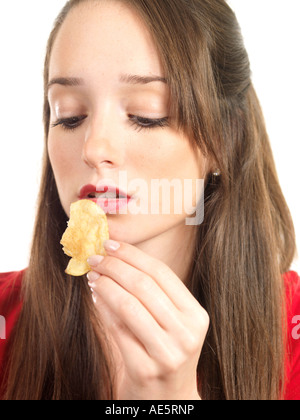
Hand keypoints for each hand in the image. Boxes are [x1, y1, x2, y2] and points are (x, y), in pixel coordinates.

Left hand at [87, 240, 208, 399]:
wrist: (168, 400)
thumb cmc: (165, 351)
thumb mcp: (171, 322)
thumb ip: (153, 294)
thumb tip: (117, 257)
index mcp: (196, 316)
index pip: (162, 273)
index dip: (132, 255)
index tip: (110, 244)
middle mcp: (187, 333)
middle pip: (144, 285)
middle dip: (114, 266)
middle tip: (95, 258)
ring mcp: (168, 353)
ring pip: (129, 305)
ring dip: (105, 285)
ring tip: (92, 276)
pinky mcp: (145, 369)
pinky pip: (117, 330)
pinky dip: (103, 309)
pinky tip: (95, 298)